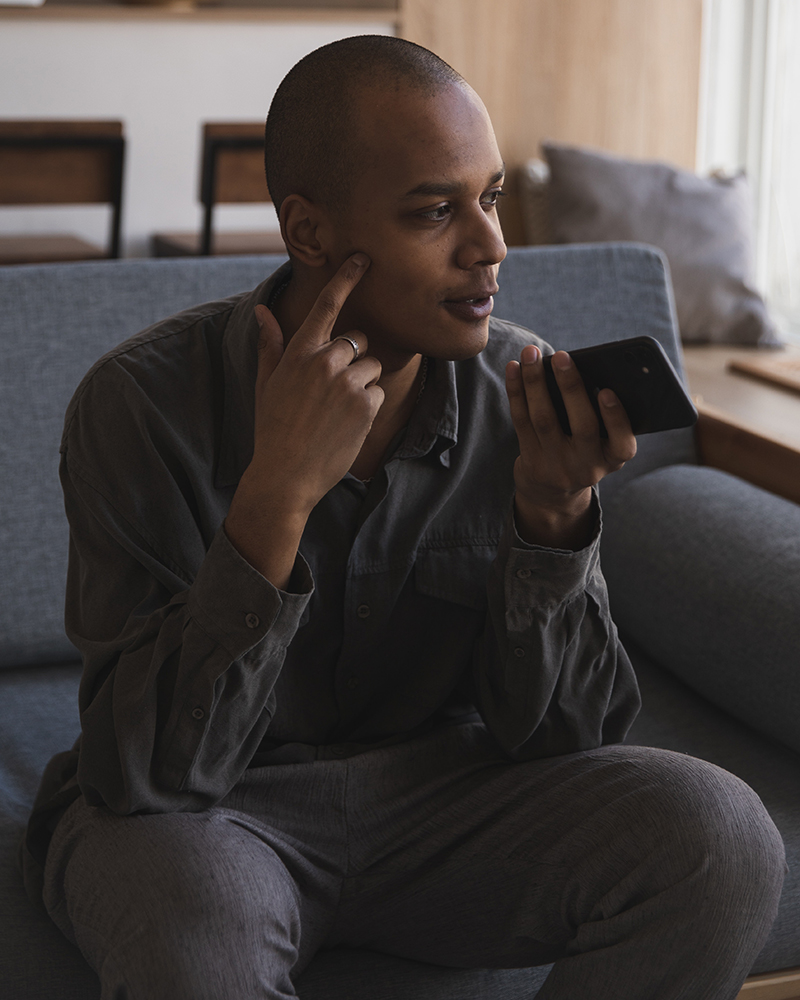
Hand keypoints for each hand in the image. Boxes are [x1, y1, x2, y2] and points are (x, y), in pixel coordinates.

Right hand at [225, 253, 382, 586]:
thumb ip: (271, 344)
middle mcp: (325, 361)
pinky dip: (367, 406)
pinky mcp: (366, 405)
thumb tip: (262, 310)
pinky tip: (346, 425)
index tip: (362, 259)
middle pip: (358, 339)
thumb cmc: (273, 428)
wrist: (286, 475)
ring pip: (371, 366)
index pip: (327, 305)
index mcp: (299, 352)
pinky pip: (378, 392)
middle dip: (352, 358)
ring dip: (361, 383)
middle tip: (332, 390)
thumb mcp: (267, 384)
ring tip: (337, 411)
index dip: (346, 278)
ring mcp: (347, 383)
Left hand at [505, 345, 636, 547]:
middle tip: (562, 356)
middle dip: (571, 388)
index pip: (623, 443)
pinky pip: (521, 422)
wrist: (553, 492)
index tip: (607, 391)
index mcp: (615, 458)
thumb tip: (579, 370)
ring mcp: (558, 467)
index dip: (616, 417)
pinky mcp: (532, 463)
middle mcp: (588, 467)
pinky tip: (514, 369)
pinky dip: (516, 392)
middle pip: (581, 425)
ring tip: (530, 354)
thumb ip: (602, 415)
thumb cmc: (584, 450)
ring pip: (544, 419)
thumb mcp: (603, 443)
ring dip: (535, 382)